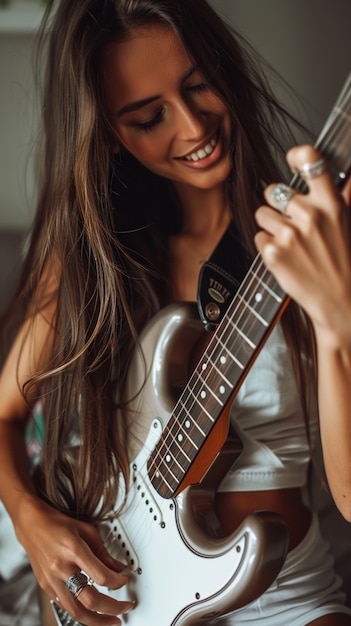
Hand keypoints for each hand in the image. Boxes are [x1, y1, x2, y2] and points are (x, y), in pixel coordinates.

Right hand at [15, 494, 133, 624]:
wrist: (32, 525)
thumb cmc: (58, 524)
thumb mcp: (87, 530)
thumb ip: (103, 552)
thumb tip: (118, 568)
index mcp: (73, 550)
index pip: (101, 576)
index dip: (118, 582)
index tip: (124, 580)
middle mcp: (61, 568)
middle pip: (90, 600)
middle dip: (113, 608)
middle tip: (125, 607)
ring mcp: (52, 580)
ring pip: (76, 611)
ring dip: (97, 620)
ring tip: (111, 620)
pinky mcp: (46, 587)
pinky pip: (65, 606)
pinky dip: (80, 611)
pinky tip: (90, 610)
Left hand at [254, 145, 350, 348]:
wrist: (341, 301)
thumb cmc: (344, 262)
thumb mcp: (347, 222)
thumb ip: (339, 197)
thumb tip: (343, 175)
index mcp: (331, 203)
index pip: (309, 159)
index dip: (297, 155)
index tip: (293, 160)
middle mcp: (309, 214)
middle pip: (273, 190)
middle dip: (278, 205)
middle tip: (293, 223)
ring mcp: (289, 234)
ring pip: (262, 214)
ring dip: (272, 227)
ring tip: (292, 244)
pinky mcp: (272, 253)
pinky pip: (258, 237)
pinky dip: (268, 248)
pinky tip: (286, 258)